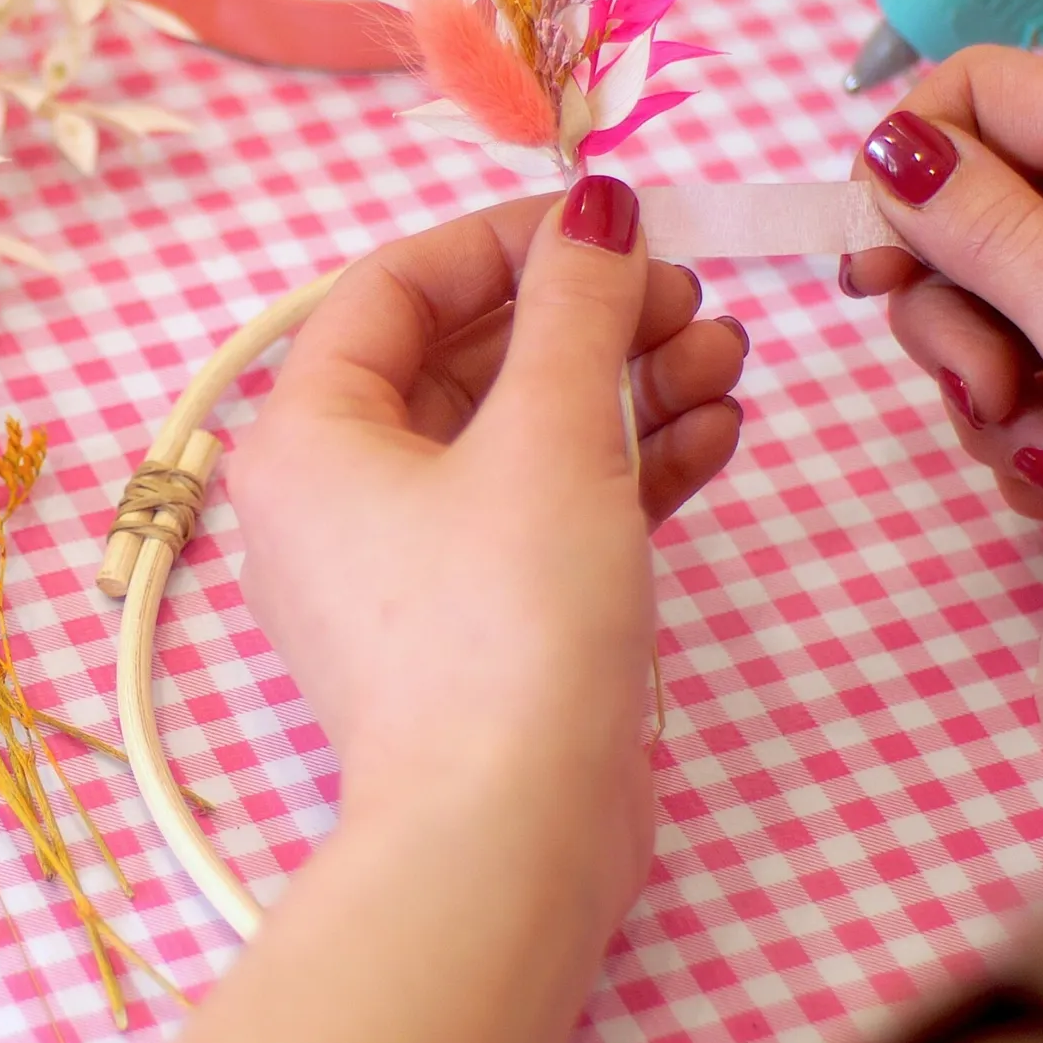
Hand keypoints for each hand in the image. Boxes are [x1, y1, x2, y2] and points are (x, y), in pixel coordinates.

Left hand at [229, 180, 746, 915]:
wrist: (513, 840)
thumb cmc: (506, 621)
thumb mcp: (547, 436)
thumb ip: (577, 304)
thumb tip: (598, 201)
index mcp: (312, 435)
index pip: (400, 286)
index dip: (510, 239)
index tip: (613, 223)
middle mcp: (347, 495)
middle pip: (474, 360)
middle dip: (592, 321)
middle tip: (692, 296)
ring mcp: (420, 566)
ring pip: (526, 438)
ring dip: (628, 389)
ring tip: (729, 359)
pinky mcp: (489, 621)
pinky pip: (551, 513)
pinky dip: (627, 469)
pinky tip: (716, 432)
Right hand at [840, 46, 1042, 656]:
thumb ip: (986, 233)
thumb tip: (884, 145)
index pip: (970, 91)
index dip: (906, 171)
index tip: (887, 276)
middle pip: (964, 223)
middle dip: (955, 328)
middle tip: (1001, 397)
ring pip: (989, 320)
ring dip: (1000, 408)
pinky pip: (1034, 386)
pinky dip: (1041, 444)